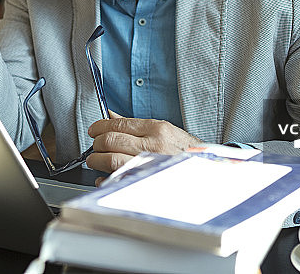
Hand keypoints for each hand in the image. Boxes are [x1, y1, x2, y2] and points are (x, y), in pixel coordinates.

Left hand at [85, 111, 201, 178]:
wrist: (205, 171)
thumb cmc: (185, 152)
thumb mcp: (164, 131)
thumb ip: (135, 124)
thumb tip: (110, 115)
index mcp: (158, 129)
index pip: (119, 124)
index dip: (100, 127)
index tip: (93, 130)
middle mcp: (154, 146)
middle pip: (111, 141)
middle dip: (97, 144)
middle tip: (95, 147)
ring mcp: (150, 166)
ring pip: (111, 160)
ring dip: (97, 160)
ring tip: (96, 161)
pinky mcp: (146, 184)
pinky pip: (117, 181)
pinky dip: (105, 179)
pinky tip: (105, 177)